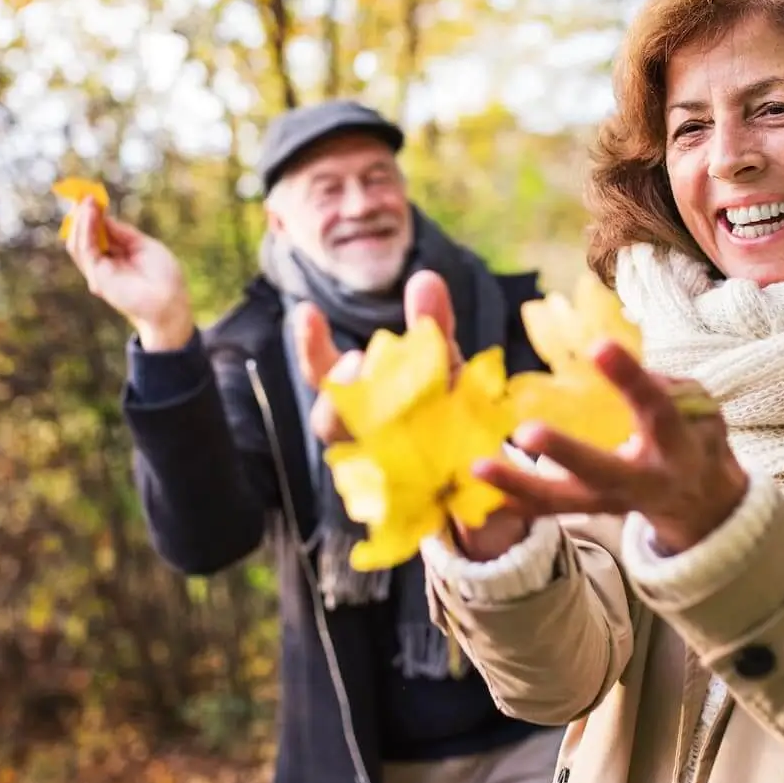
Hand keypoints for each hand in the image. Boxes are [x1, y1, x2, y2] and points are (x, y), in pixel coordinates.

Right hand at [64, 197, 193, 350]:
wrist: (171, 302)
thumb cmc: (164, 277)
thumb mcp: (144, 246)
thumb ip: (122, 233)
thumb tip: (104, 216)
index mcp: (115, 257)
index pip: (96, 234)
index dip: (93, 215)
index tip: (92, 195)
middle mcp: (103, 265)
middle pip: (83, 237)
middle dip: (82, 215)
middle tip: (85, 194)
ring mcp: (98, 273)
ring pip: (78, 243)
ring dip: (81, 220)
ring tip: (87, 201)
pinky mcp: (98, 278)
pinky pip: (85, 250)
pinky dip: (85, 230)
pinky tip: (90, 214)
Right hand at [295, 272, 530, 562]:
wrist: (477, 475)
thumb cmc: (447, 409)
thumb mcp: (444, 365)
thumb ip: (432, 327)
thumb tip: (425, 277)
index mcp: (358, 402)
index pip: (321, 375)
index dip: (309, 347)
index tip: (307, 311)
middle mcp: (358, 439)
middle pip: (329, 420)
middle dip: (340, 391)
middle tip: (358, 360)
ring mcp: (378, 474)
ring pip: (356, 458)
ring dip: (374, 432)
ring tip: (398, 407)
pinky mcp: (407, 505)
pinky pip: (400, 493)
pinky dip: (418, 474)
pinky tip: (439, 459)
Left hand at [474, 343, 747, 554]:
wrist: (701, 503)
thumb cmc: (694, 438)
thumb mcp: (699, 407)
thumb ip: (666, 385)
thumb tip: (620, 362)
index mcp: (676, 447)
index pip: (655, 408)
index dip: (630, 379)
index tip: (600, 345)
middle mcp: (643, 481)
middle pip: (601, 470)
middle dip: (565, 453)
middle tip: (526, 432)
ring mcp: (611, 503)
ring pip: (563, 500)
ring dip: (520, 485)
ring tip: (478, 467)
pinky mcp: (588, 512)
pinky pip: (546, 512)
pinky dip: (512, 504)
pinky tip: (475, 492)